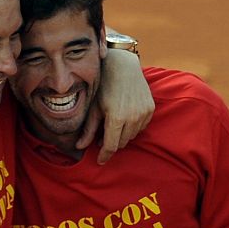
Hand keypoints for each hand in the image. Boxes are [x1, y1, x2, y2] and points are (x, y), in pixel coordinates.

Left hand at [80, 48, 153, 163]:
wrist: (123, 66)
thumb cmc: (104, 86)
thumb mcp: (93, 108)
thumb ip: (88, 130)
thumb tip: (78, 148)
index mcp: (116, 118)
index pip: (110, 146)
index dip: (104, 155)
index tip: (100, 161)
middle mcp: (132, 117)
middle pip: (121, 143)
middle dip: (111, 143)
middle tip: (101, 138)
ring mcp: (143, 113)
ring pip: (132, 136)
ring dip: (121, 136)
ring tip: (111, 127)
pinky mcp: (150, 109)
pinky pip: (141, 127)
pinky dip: (132, 128)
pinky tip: (124, 119)